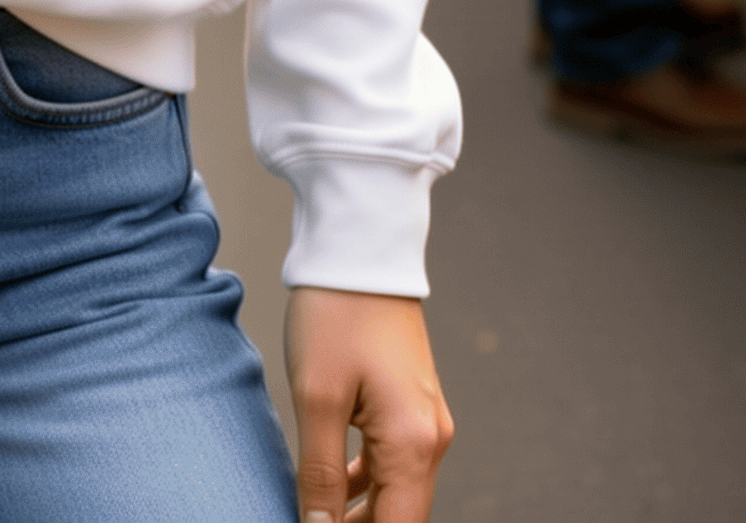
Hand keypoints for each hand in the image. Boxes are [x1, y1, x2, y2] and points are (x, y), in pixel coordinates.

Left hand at [286, 286, 451, 520]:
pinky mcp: (410, 403)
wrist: (359, 249)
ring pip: (396, 491)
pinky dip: (364, 482)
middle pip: (401, 516)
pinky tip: (330, 487)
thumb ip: (320, 473)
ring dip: (360, 513)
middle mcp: (431, 438)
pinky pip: (392, 461)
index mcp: (413, 444)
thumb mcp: (316, 397)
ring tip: (313, 518)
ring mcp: (424, 420)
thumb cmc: (335, 316)